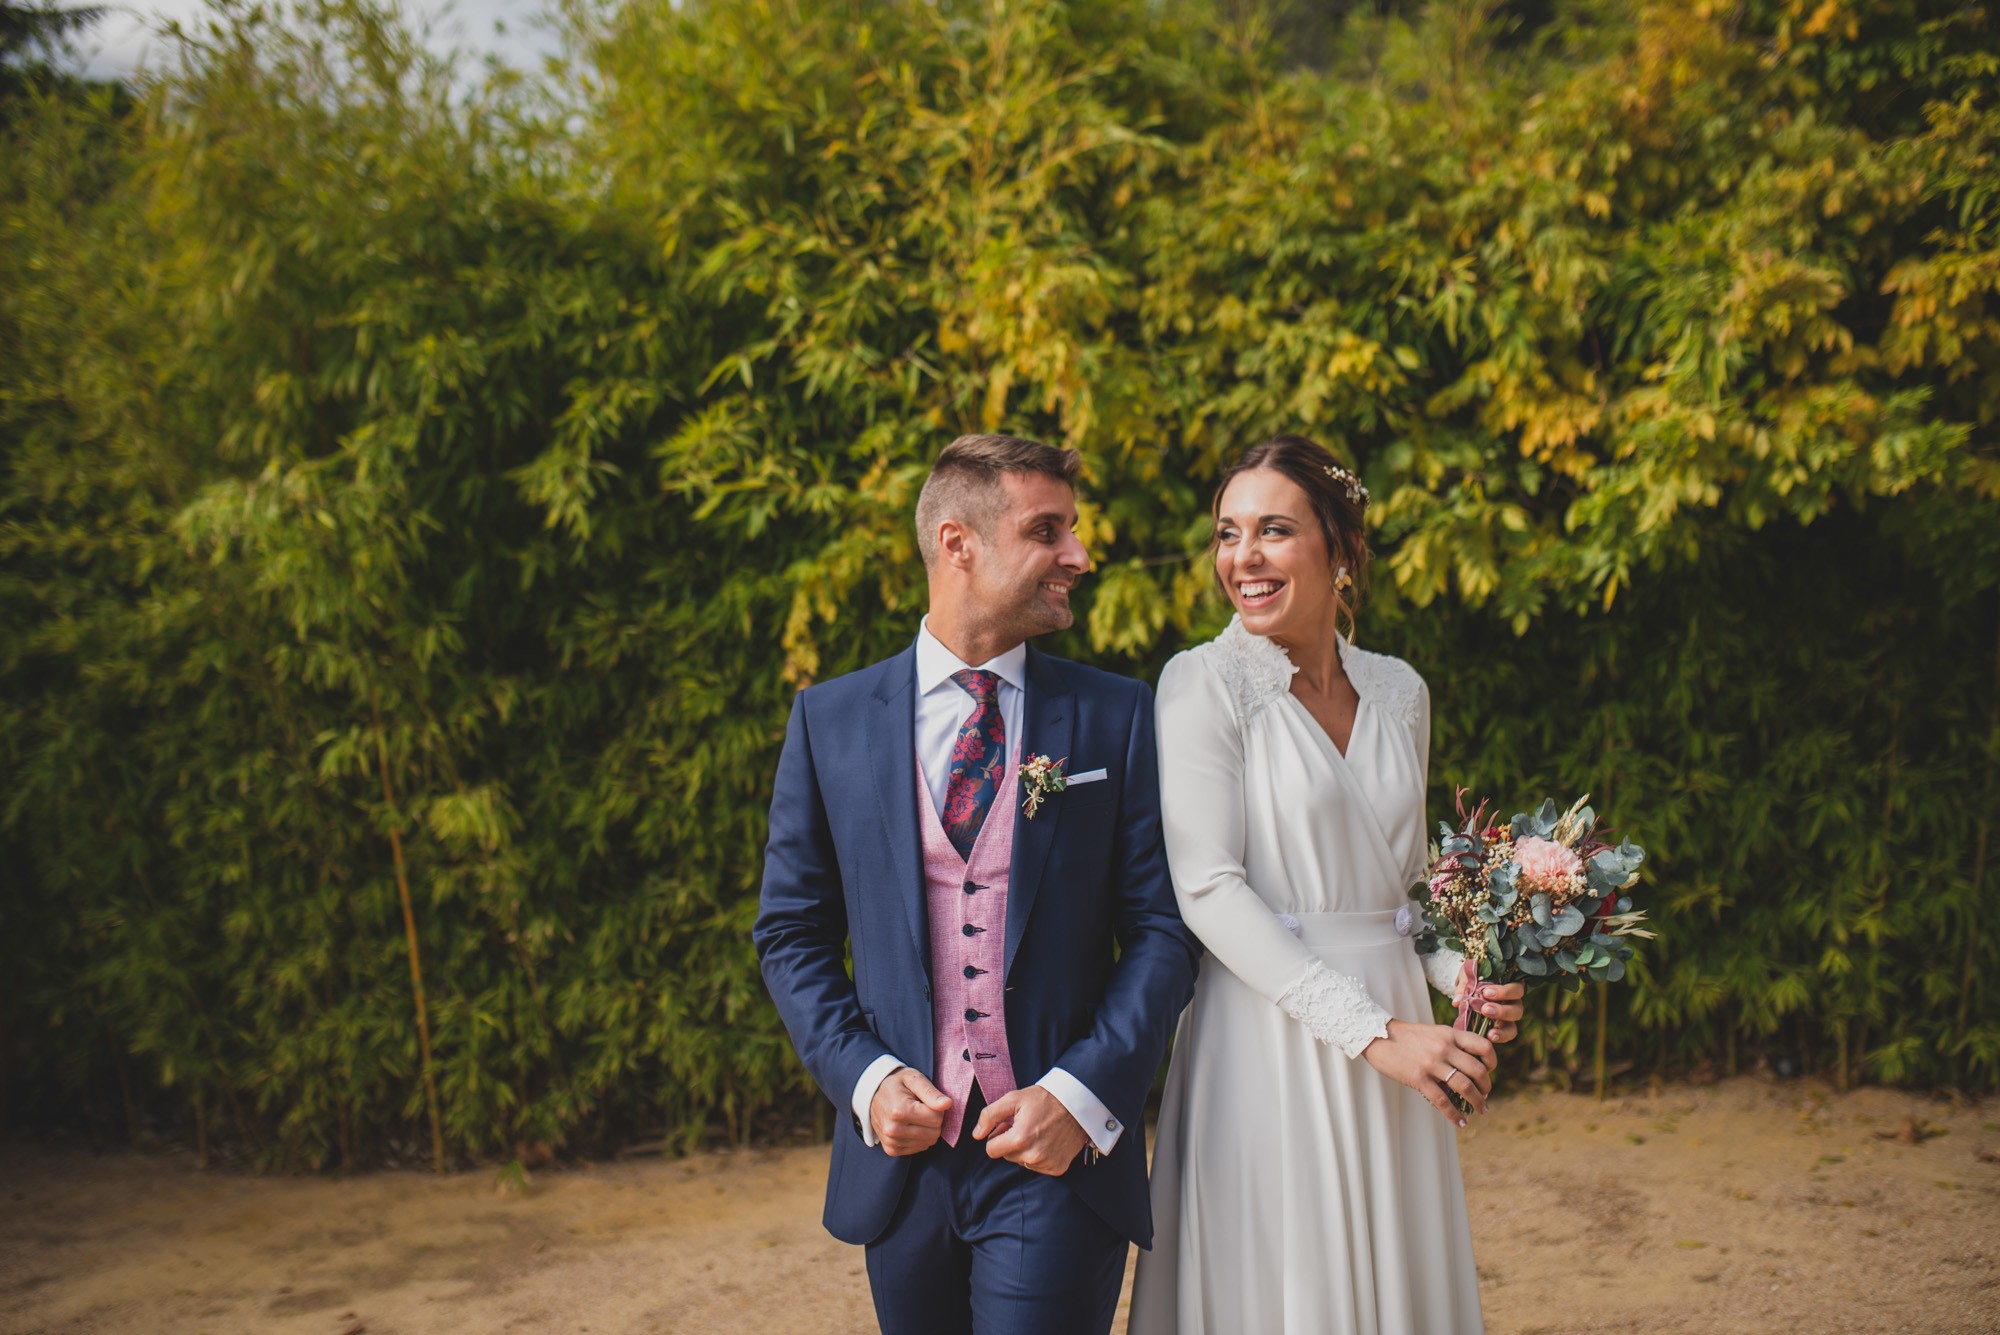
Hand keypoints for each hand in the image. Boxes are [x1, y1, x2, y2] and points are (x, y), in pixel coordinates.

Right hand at [869, 1067, 952, 1155]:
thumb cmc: (897, 1084)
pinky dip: (919, 1138)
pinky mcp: (891, 1150)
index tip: (926, 1100)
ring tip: (914, 1117)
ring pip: (928, 1142)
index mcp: (899, 1111)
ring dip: (927, 1130)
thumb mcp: (913, 1079)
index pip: (937, 1118)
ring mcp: (891, 1142)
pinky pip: (919, 1148)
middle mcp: (893, 1130)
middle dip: (933, 1120)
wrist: (872, 1095)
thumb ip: (931, 1092)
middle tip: (921, 1108)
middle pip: (934, 1132)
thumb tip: (948, 1104)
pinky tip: (910, 1126)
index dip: (937, 1107)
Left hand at [972, 1086, 1089, 1175]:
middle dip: (1011, 1142)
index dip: (996, 1136)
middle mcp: (1032, 1157)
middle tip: (1024, 1126)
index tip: (1007, 1126)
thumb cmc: (1043, 1099)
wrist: (1077, 1104)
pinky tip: (1048, 1140)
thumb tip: (977, 1135)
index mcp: (1019, 1140)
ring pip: (1021, 1162)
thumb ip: (989, 1115)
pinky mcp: (1057, 1169)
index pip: (991, 1150)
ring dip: (1025, 1150)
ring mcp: (1046, 1164)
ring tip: (1038, 1131)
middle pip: (1006, 1156)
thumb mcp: (1013, 1099)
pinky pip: (1038, 1167)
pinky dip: (1040, 1156)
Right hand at [1360, 1019, 1497, 1126]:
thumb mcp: (1433, 1032)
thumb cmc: (1406, 1036)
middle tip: (1485, 1095)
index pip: (1483, 1046)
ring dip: (1477, 1101)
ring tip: (1481, 1110)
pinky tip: (1460, 1123)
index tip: (1489, 1072)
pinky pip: (1442, 1100)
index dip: (1492, 1061)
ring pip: (1465, 1086)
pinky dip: (1455, 1115)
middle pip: (1478, 1070)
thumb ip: (1451, 1043)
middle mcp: (1444, 1047)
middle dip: (1486, 1086)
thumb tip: (1469, 1062)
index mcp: (1449, 1034)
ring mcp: (1432, 1063)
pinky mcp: (1419, 1078)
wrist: (1377, 1036)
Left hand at [1464, 980, 1525, 1043]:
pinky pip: (1505, 1036)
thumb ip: (1464, 986)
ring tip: (1490, 1032)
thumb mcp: (1468, 976)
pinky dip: (1499, 1037)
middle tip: (1485, 1010)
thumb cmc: (1472, 978)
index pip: (1516, 990)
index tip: (1486, 993)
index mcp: (1510, 987)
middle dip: (1502, 1011)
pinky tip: (1489, 1037)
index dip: (1504, 992)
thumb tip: (1457, 1002)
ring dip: (1502, 1029)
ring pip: (1513, 1026)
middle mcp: (1513, 1004)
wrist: (1466, 990)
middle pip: (1517, 1009)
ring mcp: (1507, 1019)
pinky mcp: (1501, 1029)